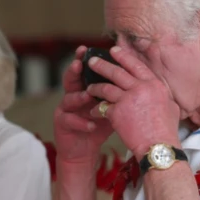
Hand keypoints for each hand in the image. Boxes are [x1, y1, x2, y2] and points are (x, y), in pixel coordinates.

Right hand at [53, 46, 113, 164]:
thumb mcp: (110, 107)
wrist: (84, 150)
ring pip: (68, 99)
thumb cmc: (99, 126)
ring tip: (87, 95)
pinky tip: (91, 125)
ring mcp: (65, 110)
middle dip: (74, 71)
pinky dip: (81, 122)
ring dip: (78, 97)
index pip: (84, 71)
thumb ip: (117, 93)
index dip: (84, 60)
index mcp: (84, 88)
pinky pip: (70, 121)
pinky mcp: (62, 125)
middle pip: (70, 80)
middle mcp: (72, 96)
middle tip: (80, 63)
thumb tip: (137, 77)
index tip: (87, 48)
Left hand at [86, 46, 180, 158]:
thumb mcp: (170, 105)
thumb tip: (155, 87)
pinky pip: (102, 107)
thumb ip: (160, 93)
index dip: (123, 56)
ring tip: (88, 87)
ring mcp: (128, 99)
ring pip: (106, 87)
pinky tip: (93, 111)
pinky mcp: (117, 112)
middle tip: (92, 61)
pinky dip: (97, 109)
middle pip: (117, 72)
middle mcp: (141, 88)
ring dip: (95, 86)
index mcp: (154, 84)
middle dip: (102, 65)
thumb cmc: (166, 130)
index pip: (136, 65)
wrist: (159, 147)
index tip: (113, 50)